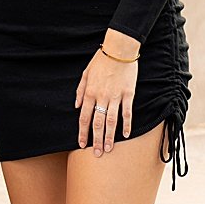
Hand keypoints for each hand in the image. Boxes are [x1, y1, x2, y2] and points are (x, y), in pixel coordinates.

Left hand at [74, 38, 138, 154]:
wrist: (119, 50)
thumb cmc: (101, 61)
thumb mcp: (85, 73)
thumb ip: (80, 91)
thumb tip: (77, 106)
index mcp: (89, 93)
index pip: (84, 117)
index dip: (82, 132)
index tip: (81, 144)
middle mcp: (101, 97)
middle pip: (97, 123)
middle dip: (95, 140)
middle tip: (96, 153)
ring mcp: (115, 97)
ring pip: (111, 121)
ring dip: (109, 136)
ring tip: (108, 149)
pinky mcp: (128, 94)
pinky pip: (127, 113)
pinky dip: (126, 125)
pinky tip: (126, 135)